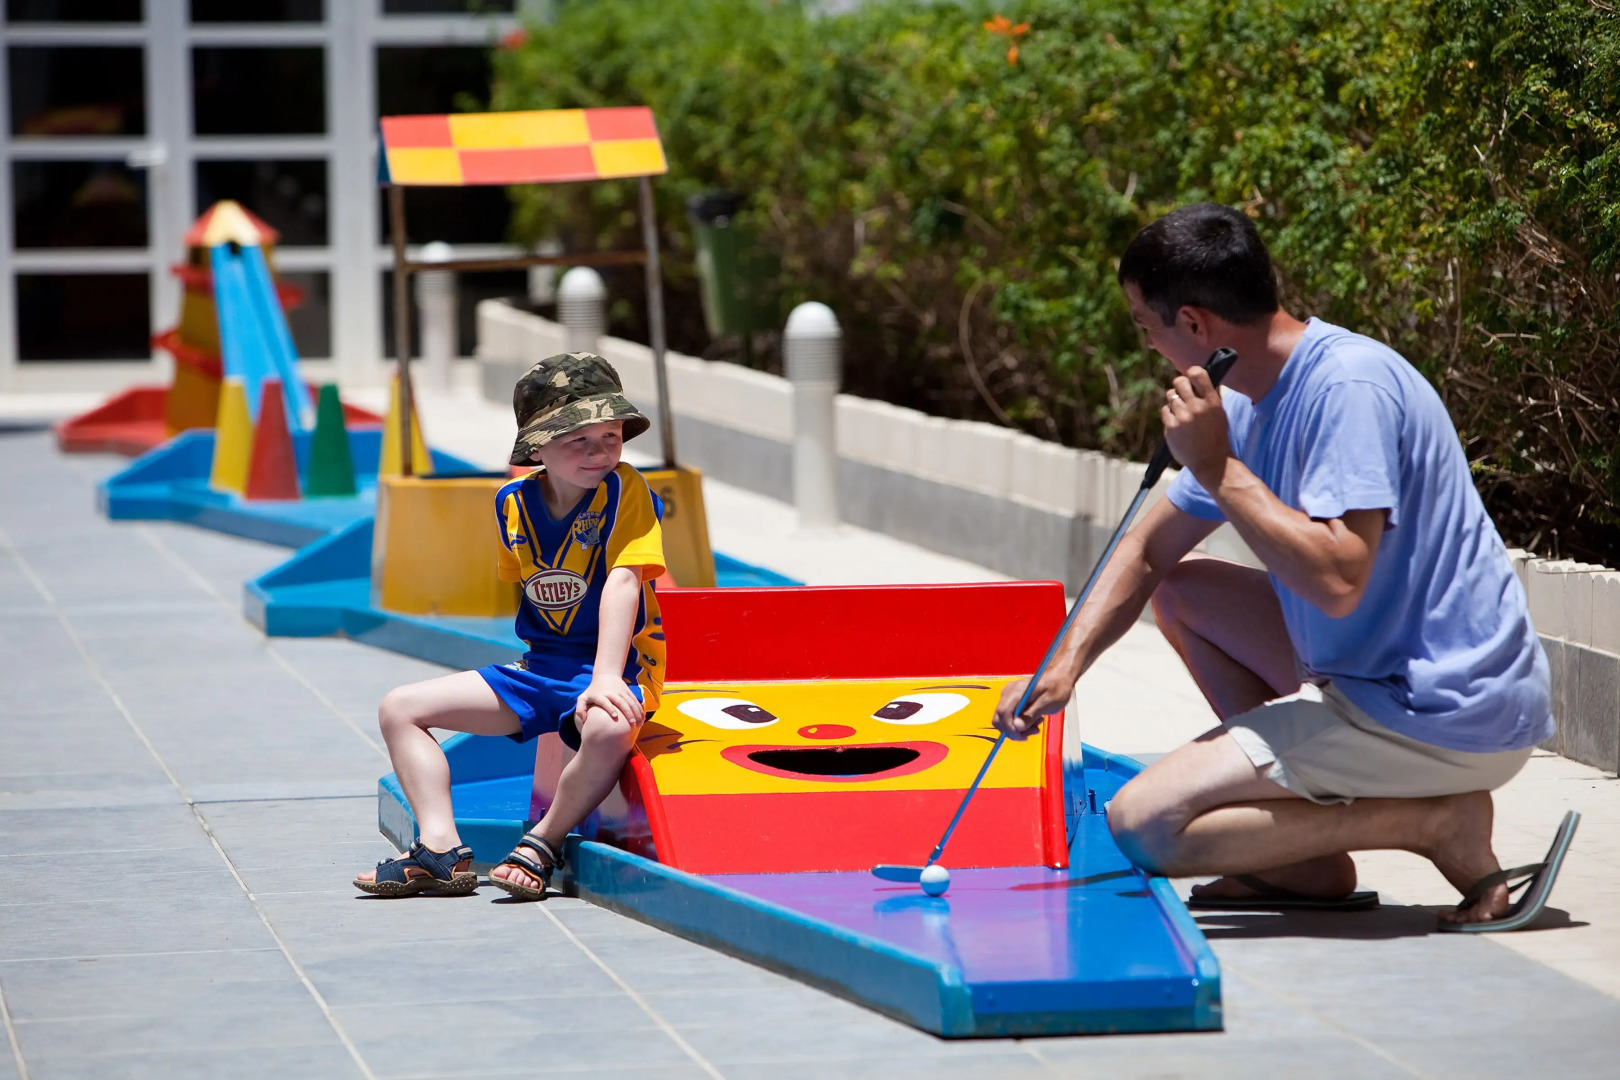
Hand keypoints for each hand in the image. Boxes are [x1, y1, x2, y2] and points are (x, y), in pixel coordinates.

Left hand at [576, 676, 644, 727]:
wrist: (605, 675)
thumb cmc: (593, 691)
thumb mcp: (583, 697)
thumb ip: (580, 709)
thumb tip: (584, 721)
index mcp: (601, 696)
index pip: (606, 702)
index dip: (610, 708)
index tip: (615, 717)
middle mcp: (612, 693)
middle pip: (622, 702)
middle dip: (628, 713)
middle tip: (632, 724)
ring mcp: (621, 692)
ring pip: (631, 702)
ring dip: (636, 712)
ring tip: (639, 723)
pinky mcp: (628, 691)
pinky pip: (635, 700)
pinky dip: (639, 709)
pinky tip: (642, 717)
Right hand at [992, 668, 1074, 740]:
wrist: (1059, 677)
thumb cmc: (1056, 687)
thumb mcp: (1047, 703)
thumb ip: (1031, 715)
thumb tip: (1017, 727)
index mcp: (1016, 692)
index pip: (1003, 713)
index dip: (1009, 728)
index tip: (1022, 736)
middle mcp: (1009, 693)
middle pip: (999, 718)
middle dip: (1014, 730)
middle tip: (1033, 731)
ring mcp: (1009, 696)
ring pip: (1004, 720)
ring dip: (1019, 728)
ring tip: (1037, 724)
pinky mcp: (1012, 700)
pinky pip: (1010, 716)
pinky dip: (1020, 723)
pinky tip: (1033, 720)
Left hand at [1162, 365, 1229, 483]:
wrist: (1210, 461)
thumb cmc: (1217, 437)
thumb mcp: (1220, 413)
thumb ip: (1212, 395)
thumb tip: (1202, 378)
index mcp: (1212, 402)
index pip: (1198, 374)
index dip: (1192, 372)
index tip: (1191, 376)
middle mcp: (1197, 407)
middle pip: (1179, 382)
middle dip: (1180, 385)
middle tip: (1183, 393)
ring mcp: (1182, 417)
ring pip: (1171, 396)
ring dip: (1175, 401)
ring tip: (1182, 411)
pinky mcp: (1170, 427)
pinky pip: (1165, 410)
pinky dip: (1170, 414)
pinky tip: (1177, 422)